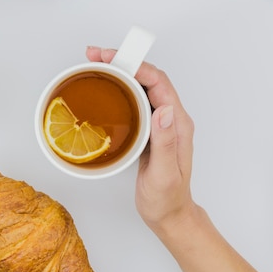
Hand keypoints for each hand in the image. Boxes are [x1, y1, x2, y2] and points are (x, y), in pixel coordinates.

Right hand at [85, 47, 195, 232]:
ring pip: (141, 87)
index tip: (113, 58)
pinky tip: (105, 89)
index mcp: (177, 124)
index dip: (136, 65)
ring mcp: (159, 124)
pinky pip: (135, 101)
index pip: (158, 83)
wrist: (169, 215)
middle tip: (95, 56)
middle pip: (148, 78)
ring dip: (119, 72)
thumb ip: (165, 143)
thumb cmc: (167, 199)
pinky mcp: (148, 131)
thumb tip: (164, 110)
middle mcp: (170, 119)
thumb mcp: (164, 174)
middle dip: (123, 61)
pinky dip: (119, 89)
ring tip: (95, 65)